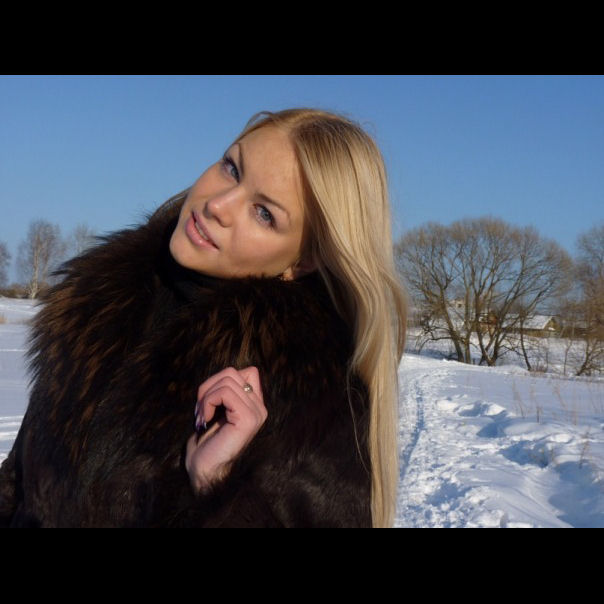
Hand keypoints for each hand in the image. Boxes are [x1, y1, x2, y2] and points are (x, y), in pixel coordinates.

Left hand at [185, 366, 267, 493]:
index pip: (248, 371)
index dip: (222, 379)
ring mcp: (256, 413)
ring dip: (206, 396)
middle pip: (233, 372)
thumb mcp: (218, 410)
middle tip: (200, 409)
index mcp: (255, 405)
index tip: (209, 400)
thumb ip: (226, 392)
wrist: (205, 471)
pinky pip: (225, 393)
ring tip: (201, 415)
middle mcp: (260, 408)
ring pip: (227, 380)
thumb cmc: (206, 443)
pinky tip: (204, 419)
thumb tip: (222, 375)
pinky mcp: (247, 419)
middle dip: (208, 386)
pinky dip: (208, 402)